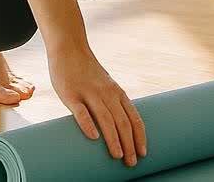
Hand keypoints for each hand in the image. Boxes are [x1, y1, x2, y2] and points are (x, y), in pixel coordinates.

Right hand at [49, 46, 146, 167]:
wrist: (70, 49)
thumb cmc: (88, 72)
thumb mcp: (106, 86)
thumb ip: (112, 103)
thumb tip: (119, 126)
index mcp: (118, 93)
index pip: (134, 118)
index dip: (140, 136)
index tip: (143, 153)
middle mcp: (107, 94)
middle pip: (123, 122)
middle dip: (129, 143)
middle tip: (132, 162)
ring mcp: (89, 93)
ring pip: (106, 119)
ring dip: (114, 139)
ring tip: (118, 156)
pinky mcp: (71, 94)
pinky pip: (81, 111)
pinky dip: (88, 125)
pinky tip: (94, 138)